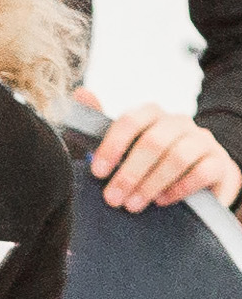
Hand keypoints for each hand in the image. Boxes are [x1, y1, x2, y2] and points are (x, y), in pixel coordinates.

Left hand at [85, 98, 239, 213]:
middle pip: (153, 142)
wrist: (196, 175)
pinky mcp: (219, 162)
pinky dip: (179, 188)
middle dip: (129, 173)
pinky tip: (162, 201)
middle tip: (113, 198)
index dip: (112, 146)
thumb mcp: (123, 146)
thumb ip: (101, 125)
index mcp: (152, 115)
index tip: (97, 173)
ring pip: (177, 157)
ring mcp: (202, 140)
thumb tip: (80, 93)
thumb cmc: (149, 161)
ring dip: (151, 183)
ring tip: (133, 205)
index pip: (130, 121)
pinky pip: (202, 172)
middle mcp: (178, 122)